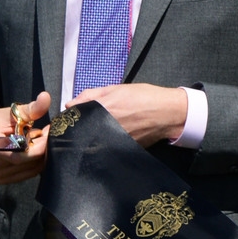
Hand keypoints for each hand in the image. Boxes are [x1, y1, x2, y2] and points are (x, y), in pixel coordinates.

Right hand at [0, 92, 51, 183]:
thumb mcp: (9, 113)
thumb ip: (30, 109)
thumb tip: (46, 97)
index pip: (24, 153)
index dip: (42, 143)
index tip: (50, 130)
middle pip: (31, 161)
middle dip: (44, 146)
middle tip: (48, 132)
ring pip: (33, 169)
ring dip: (42, 154)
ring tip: (39, 139)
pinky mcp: (3, 180)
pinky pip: (28, 173)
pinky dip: (36, 161)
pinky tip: (33, 149)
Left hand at [72, 83, 187, 146]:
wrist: (168, 113)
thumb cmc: (145, 98)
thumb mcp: (117, 89)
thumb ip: (91, 95)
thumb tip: (70, 104)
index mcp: (101, 109)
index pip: (74, 120)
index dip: (69, 121)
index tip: (68, 121)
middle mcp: (104, 127)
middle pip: (80, 133)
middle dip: (79, 131)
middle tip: (85, 126)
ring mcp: (111, 140)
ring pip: (91, 142)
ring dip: (90, 138)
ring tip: (101, 131)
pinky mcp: (119, 150)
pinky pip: (104, 148)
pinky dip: (104, 144)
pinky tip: (112, 137)